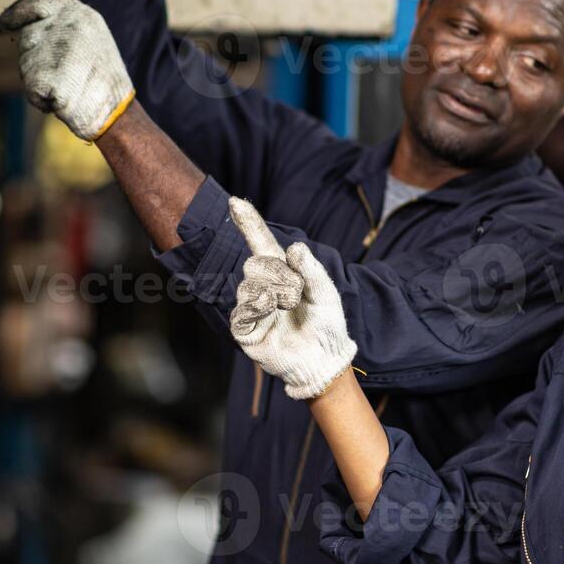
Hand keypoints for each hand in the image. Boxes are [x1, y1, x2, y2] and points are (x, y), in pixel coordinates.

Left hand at [0, 0, 134, 140]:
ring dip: (39, 80)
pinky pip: (30, 88)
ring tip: (69, 88)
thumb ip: (64, 27)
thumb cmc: (104, 82)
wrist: (118, 113)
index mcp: (81, 15)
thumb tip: (27, 22)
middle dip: (35, 58)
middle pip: (28, 36)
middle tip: (63, 76)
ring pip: (26, 63)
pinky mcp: (46, 77)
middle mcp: (67, 26)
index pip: (40, 1)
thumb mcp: (92, 41)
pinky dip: (41, 99)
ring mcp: (56, 50)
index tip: (4, 21)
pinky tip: (63, 102)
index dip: (19, 11)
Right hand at [228, 198, 356, 399]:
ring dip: (274, 294)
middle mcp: (264, 287)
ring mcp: (252, 307)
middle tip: (296, 295)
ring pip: (250, 284)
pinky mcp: (245, 329)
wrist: (322, 361)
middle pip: (256, 263)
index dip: (249, 224)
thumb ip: (312, 270)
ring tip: (289, 309)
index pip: (262, 244)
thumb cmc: (327, 326)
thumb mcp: (327, 294)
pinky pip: (242, 308)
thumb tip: (294, 247)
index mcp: (284, 274)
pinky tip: (272, 314)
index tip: (235, 202)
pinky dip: (259, 307)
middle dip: (280, 275)